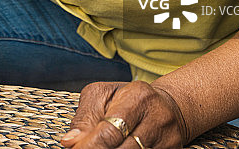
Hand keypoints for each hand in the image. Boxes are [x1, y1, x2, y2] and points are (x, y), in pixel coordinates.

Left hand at [60, 81, 186, 148]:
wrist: (168, 105)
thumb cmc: (129, 98)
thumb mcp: (102, 95)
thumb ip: (85, 116)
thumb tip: (70, 141)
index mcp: (138, 96)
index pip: (111, 130)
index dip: (91, 145)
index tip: (76, 148)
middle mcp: (157, 117)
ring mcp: (168, 139)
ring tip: (99, 146)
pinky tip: (117, 148)